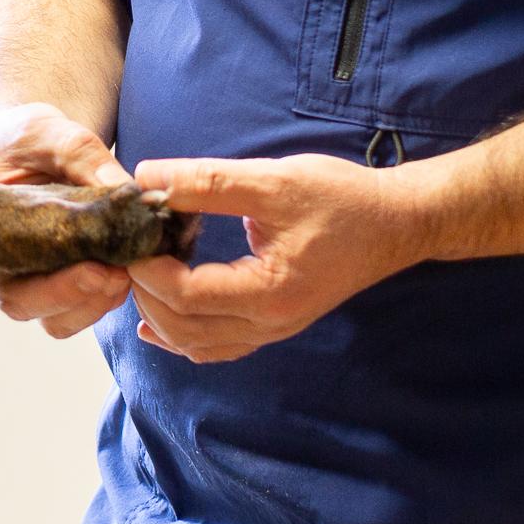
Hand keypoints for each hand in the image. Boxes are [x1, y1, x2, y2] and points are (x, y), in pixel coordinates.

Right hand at [0, 102, 133, 331]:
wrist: (46, 147)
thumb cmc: (30, 138)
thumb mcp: (51, 131)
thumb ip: (80, 157)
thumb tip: (123, 194)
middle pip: (16, 303)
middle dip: (58, 295)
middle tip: (98, 272)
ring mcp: (36, 279)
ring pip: (54, 319)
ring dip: (89, 304)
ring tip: (121, 273)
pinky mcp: (71, 282)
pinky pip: (84, 309)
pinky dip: (108, 297)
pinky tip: (129, 270)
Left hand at [120, 153, 428, 362]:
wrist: (396, 222)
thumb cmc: (341, 198)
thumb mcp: (273, 180)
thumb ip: (209, 181)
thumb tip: (147, 178)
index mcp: (270, 292)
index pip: (188, 297)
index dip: (148, 269)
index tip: (129, 235)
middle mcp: (271, 323)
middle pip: (184, 328)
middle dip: (146, 292)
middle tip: (128, 250)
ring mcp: (274, 330)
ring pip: (197, 345)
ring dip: (160, 315)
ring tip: (140, 274)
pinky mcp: (275, 323)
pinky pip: (217, 345)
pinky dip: (182, 332)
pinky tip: (157, 316)